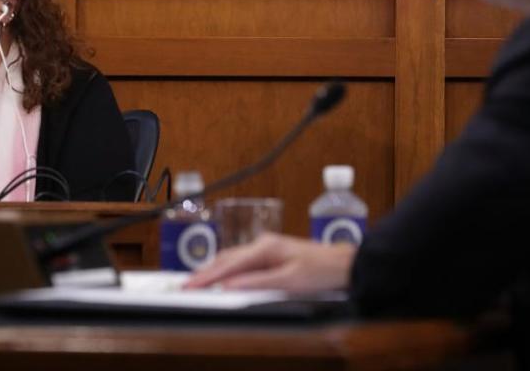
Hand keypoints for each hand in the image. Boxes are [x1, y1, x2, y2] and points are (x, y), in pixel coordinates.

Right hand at [184, 233, 355, 292]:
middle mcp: (263, 243)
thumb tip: (229, 287)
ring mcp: (266, 247)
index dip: (207, 277)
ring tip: (197, 281)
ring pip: (232, 258)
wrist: (343, 264)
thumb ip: (257, 283)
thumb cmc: (320, 271)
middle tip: (186, 286)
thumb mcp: (289, 281)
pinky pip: (242, 260)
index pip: (228, 265)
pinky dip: (227, 268)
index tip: (190, 286)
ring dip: (214, 270)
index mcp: (265, 248)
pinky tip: (221, 275)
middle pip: (226, 259)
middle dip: (205, 273)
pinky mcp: (270, 253)